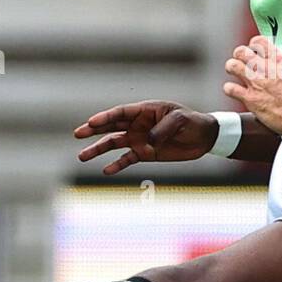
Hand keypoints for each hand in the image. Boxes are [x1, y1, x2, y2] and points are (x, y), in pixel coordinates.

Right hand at [74, 101, 217, 174]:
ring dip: (98, 149)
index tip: (92, 122)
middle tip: (78, 133)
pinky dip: (116, 165)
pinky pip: (127, 159)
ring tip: (82, 156)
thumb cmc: (192, 123)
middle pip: (111, 126)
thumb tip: (147, 142)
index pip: (121, 112)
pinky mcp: (145, 153)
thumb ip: (162, 129)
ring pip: (114, 143)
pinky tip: (105, 170)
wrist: (204, 138)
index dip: (105, 117)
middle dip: (93, 129)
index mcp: (145, 110)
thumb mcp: (180, 120)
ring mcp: (140, 139)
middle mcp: (138, 124)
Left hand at [223, 36, 281, 134]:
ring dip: (232, 67)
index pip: (259, 42)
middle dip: (240, 54)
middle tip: (243, 59)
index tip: (256, 48)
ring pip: (232, 66)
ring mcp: (255, 83)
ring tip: (235, 70)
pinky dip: (230, 88)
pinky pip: (230, 89)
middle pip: (241, 51)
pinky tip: (234, 90)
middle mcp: (264, 68)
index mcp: (278, 60)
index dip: (255, 44)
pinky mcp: (249, 99)